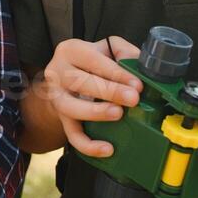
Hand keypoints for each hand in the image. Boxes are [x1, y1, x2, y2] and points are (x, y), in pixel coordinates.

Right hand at [40, 36, 143, 157]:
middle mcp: (58, 72)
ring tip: (118, 114)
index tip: (137, 84)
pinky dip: (88, 145)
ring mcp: (57, 97)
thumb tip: (140, 68)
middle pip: (79, 82)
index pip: (93, 60)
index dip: (116, 73)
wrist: (69, 80)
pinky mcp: (61, 119)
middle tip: (132, 99)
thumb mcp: (108, 48)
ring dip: (95, 113)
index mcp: (71, 50)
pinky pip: (72, 135)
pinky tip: (107, 149)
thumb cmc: (93, 63)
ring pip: (70, 108)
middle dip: (109, 91)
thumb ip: (124, 52)